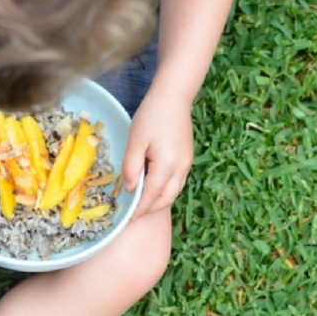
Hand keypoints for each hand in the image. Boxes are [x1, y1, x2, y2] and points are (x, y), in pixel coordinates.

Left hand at [122, 88, 193, 218]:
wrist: (173, 97)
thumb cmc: (151, 116)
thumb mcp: (135, 141)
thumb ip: (131, 167)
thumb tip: (129, 189)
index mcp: (167, 165)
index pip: (152, 195)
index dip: (140, 209)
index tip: (128, 218)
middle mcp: (180, 168)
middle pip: (166, 198)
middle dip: (150, 209)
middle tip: (134, 214)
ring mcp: (186, 163)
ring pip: (173, 192)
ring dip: (158, 202)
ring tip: (142, 204)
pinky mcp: (187, 158)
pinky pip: (177, 182)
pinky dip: (165, 191)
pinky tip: (153, 188)